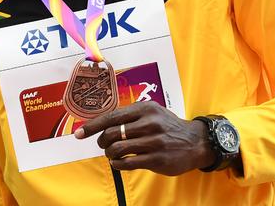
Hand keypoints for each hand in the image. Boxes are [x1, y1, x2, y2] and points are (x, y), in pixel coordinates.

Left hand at [74, 101, 214, 175]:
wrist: (195, 142)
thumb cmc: (166, 125)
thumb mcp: (150, 112)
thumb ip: (128, 115)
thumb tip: (100, 122)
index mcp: (144, 109)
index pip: (111, 117)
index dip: (92, 126)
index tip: (79, 133)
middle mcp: (149, 123)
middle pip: (111, 133)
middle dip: (101, 141)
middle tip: (103, 145)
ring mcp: (154, 142)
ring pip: (118, 148)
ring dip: (109, 153)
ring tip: (112, 154)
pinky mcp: (157, 159)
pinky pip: (128, 163)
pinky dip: (117, 164)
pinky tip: (118, 162)